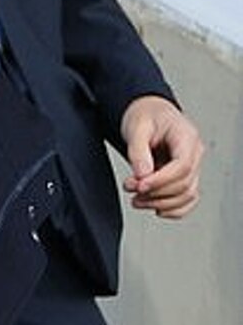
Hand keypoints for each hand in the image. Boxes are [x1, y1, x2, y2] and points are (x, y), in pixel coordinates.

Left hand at [120, 95, 203, 218]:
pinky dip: (173, 210)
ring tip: (136, 200)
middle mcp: (194, 153)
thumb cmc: (145, 116)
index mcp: (186, 137)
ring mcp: (192, 167)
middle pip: (184, 184)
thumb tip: (143, 175)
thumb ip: (139, 152)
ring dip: (161, 204)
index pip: (182, 166)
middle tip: (130, 188)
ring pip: (187, 195)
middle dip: (155, 193)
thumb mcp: (137, 127)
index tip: (139, 186)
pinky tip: (154, 209)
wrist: (148, 114)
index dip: (161, 181)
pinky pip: (187, 200)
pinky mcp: (184, 178)